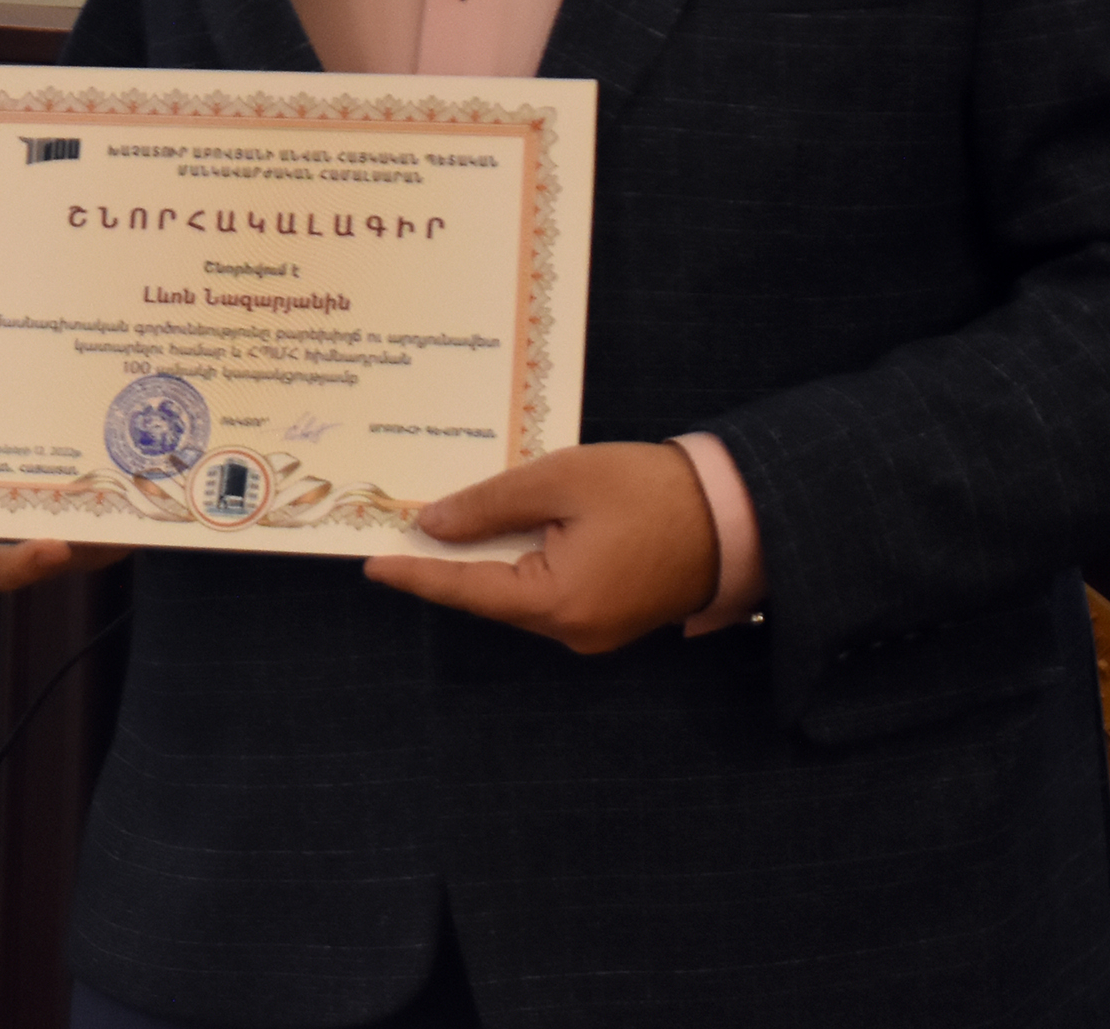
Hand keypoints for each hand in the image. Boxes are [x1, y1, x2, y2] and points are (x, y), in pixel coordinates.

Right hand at [0, 326, 128, 593]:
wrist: (71, 335)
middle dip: (9, 569)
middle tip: (38, 549)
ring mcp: (51, 518)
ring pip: (51, 560)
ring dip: (63, 555)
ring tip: (69, 538)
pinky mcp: (105, 513)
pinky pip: (109, 535)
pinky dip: (113, 526)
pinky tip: (118, 500)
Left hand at [363, 441, 719, 653]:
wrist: (738, 513)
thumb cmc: (652, 491)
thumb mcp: (563, 480)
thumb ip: (492, 504)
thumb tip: (434, 525)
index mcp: (558, 602)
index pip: (468, 590)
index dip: (417, 575)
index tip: (372, 565)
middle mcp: (573, 630)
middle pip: (492, 594)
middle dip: (448, 562)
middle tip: (400, 526)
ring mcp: (594, 629)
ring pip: (519, 593)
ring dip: (487, 558)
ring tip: (444, 520)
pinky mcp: (610, 616)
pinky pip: (549, 591)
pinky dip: (522, 561)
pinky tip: (502, 527)